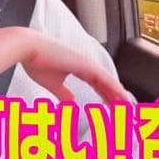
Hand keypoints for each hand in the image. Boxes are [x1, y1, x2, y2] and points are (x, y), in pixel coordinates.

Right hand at [0, 27, 128, 103]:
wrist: (28, 48)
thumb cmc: (36, 62)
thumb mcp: (53, 84)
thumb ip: (63, 94)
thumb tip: (71, 104)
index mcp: (79, 68)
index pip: (98, 85)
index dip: (107, 96)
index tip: (114, 108)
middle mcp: (86, 65)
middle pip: (106, 84)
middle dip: (116, 97)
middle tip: (127, 110)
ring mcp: (87, 64)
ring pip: (109, 82)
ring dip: (119, 95)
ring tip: (129, 107)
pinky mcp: (86, 64)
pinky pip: (105, 79)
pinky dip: (115, 89)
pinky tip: (123, 97)